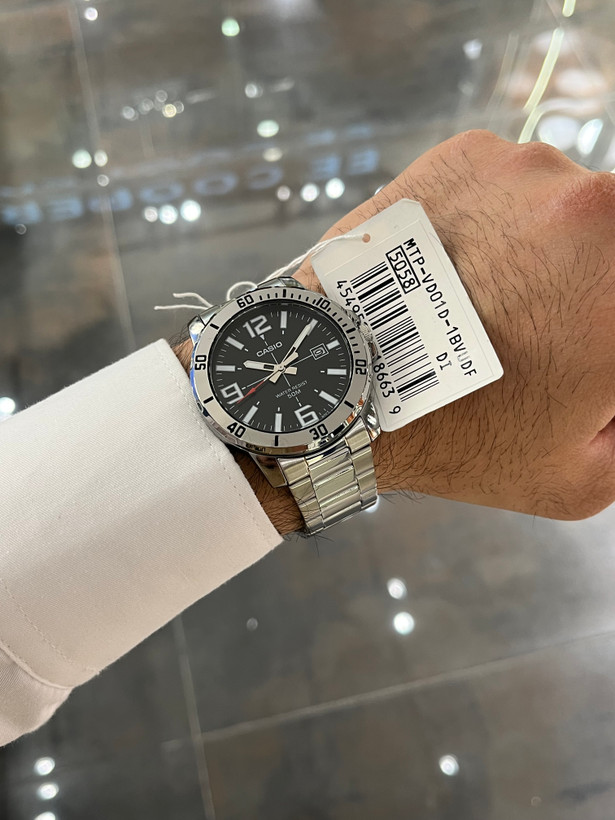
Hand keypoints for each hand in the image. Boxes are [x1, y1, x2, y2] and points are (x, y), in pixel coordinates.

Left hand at [187, 130, 614, 532]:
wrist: (344, 385)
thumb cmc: (452, 433)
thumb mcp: (583, 470)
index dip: (607, 341)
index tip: (588, 353)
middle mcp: (593, 207)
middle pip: (613, 251)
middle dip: (594, 294)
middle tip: (549, 338)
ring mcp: (525, 172)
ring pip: (570, 213)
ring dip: (553, 254)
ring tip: (498, 309)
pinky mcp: (470, 157)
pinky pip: (513, 190)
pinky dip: (501, 225)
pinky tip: (468, 274)